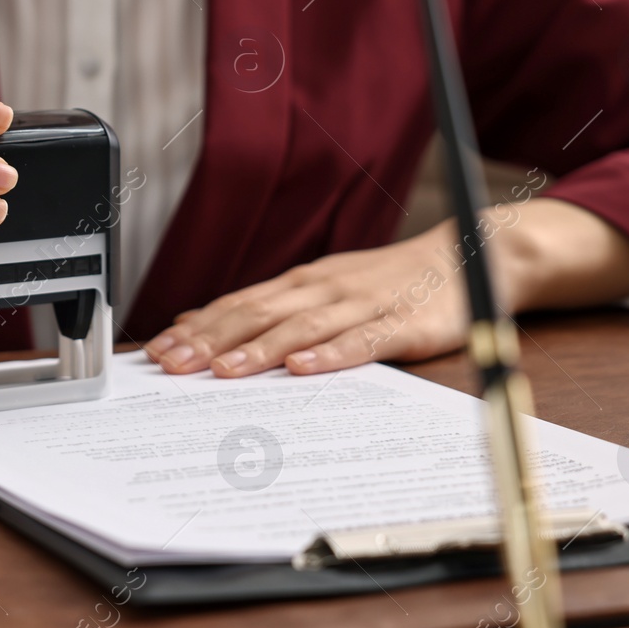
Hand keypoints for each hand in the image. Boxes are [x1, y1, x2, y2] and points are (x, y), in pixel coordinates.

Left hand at [143, 198, 628, 377]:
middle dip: (211, 342)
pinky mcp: (404, 323)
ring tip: (223, 372)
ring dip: (260, 350)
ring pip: (302, 328)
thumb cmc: (391, 283)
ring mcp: (364, 304)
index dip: (197, 329)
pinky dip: (333, 354)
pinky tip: (306, 368)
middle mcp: (325, 289)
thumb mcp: (321, 290)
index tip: (157, 354)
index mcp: (303, 284)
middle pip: (259, 316)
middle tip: (171, 367)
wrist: (472, 256)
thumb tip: (198, 324)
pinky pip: (364, 340)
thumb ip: (265, 309)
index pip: (239, 306)